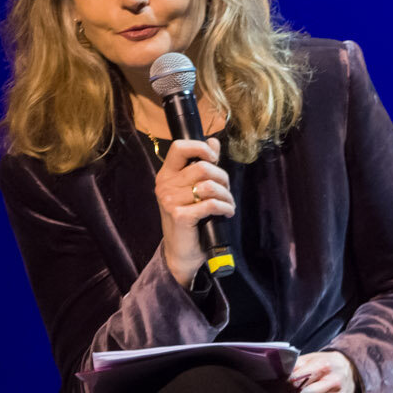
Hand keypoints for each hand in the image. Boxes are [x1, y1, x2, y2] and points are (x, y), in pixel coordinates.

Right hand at [153, 137, 234, 287]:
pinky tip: (227, 212)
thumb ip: (202, 165)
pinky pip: (211, 204)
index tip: (214, 159)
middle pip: (203, 167)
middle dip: (223, 178)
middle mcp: (164, 185)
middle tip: (227, 191)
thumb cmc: (190, 219)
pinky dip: (225, 207)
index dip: (201, 148)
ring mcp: (170, 201)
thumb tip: (213, 141)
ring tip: (228, 204)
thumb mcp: (194, 189)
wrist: (182, 251)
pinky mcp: (180, 216)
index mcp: (166, 174)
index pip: (179, 147)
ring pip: (210, 186)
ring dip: (226, 196)